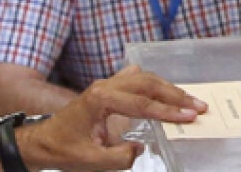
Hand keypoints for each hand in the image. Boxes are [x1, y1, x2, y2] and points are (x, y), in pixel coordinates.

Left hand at [20, 66, 205, 170]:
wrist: (42, 142)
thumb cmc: (63, 149)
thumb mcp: (91, 160)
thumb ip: (120, 156)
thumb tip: (140, 148)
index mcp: (100, 99)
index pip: (142, 104)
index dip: (168, 111)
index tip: (189, 116)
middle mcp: (105, 87)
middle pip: (147, 85)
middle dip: (175, 96)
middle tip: (199, 106)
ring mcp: (106, 85)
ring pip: (143, 80)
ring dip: (167, 89)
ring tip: (189, 100)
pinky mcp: (107, 90)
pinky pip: (134, 81)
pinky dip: (153, 84)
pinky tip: (162, 87)